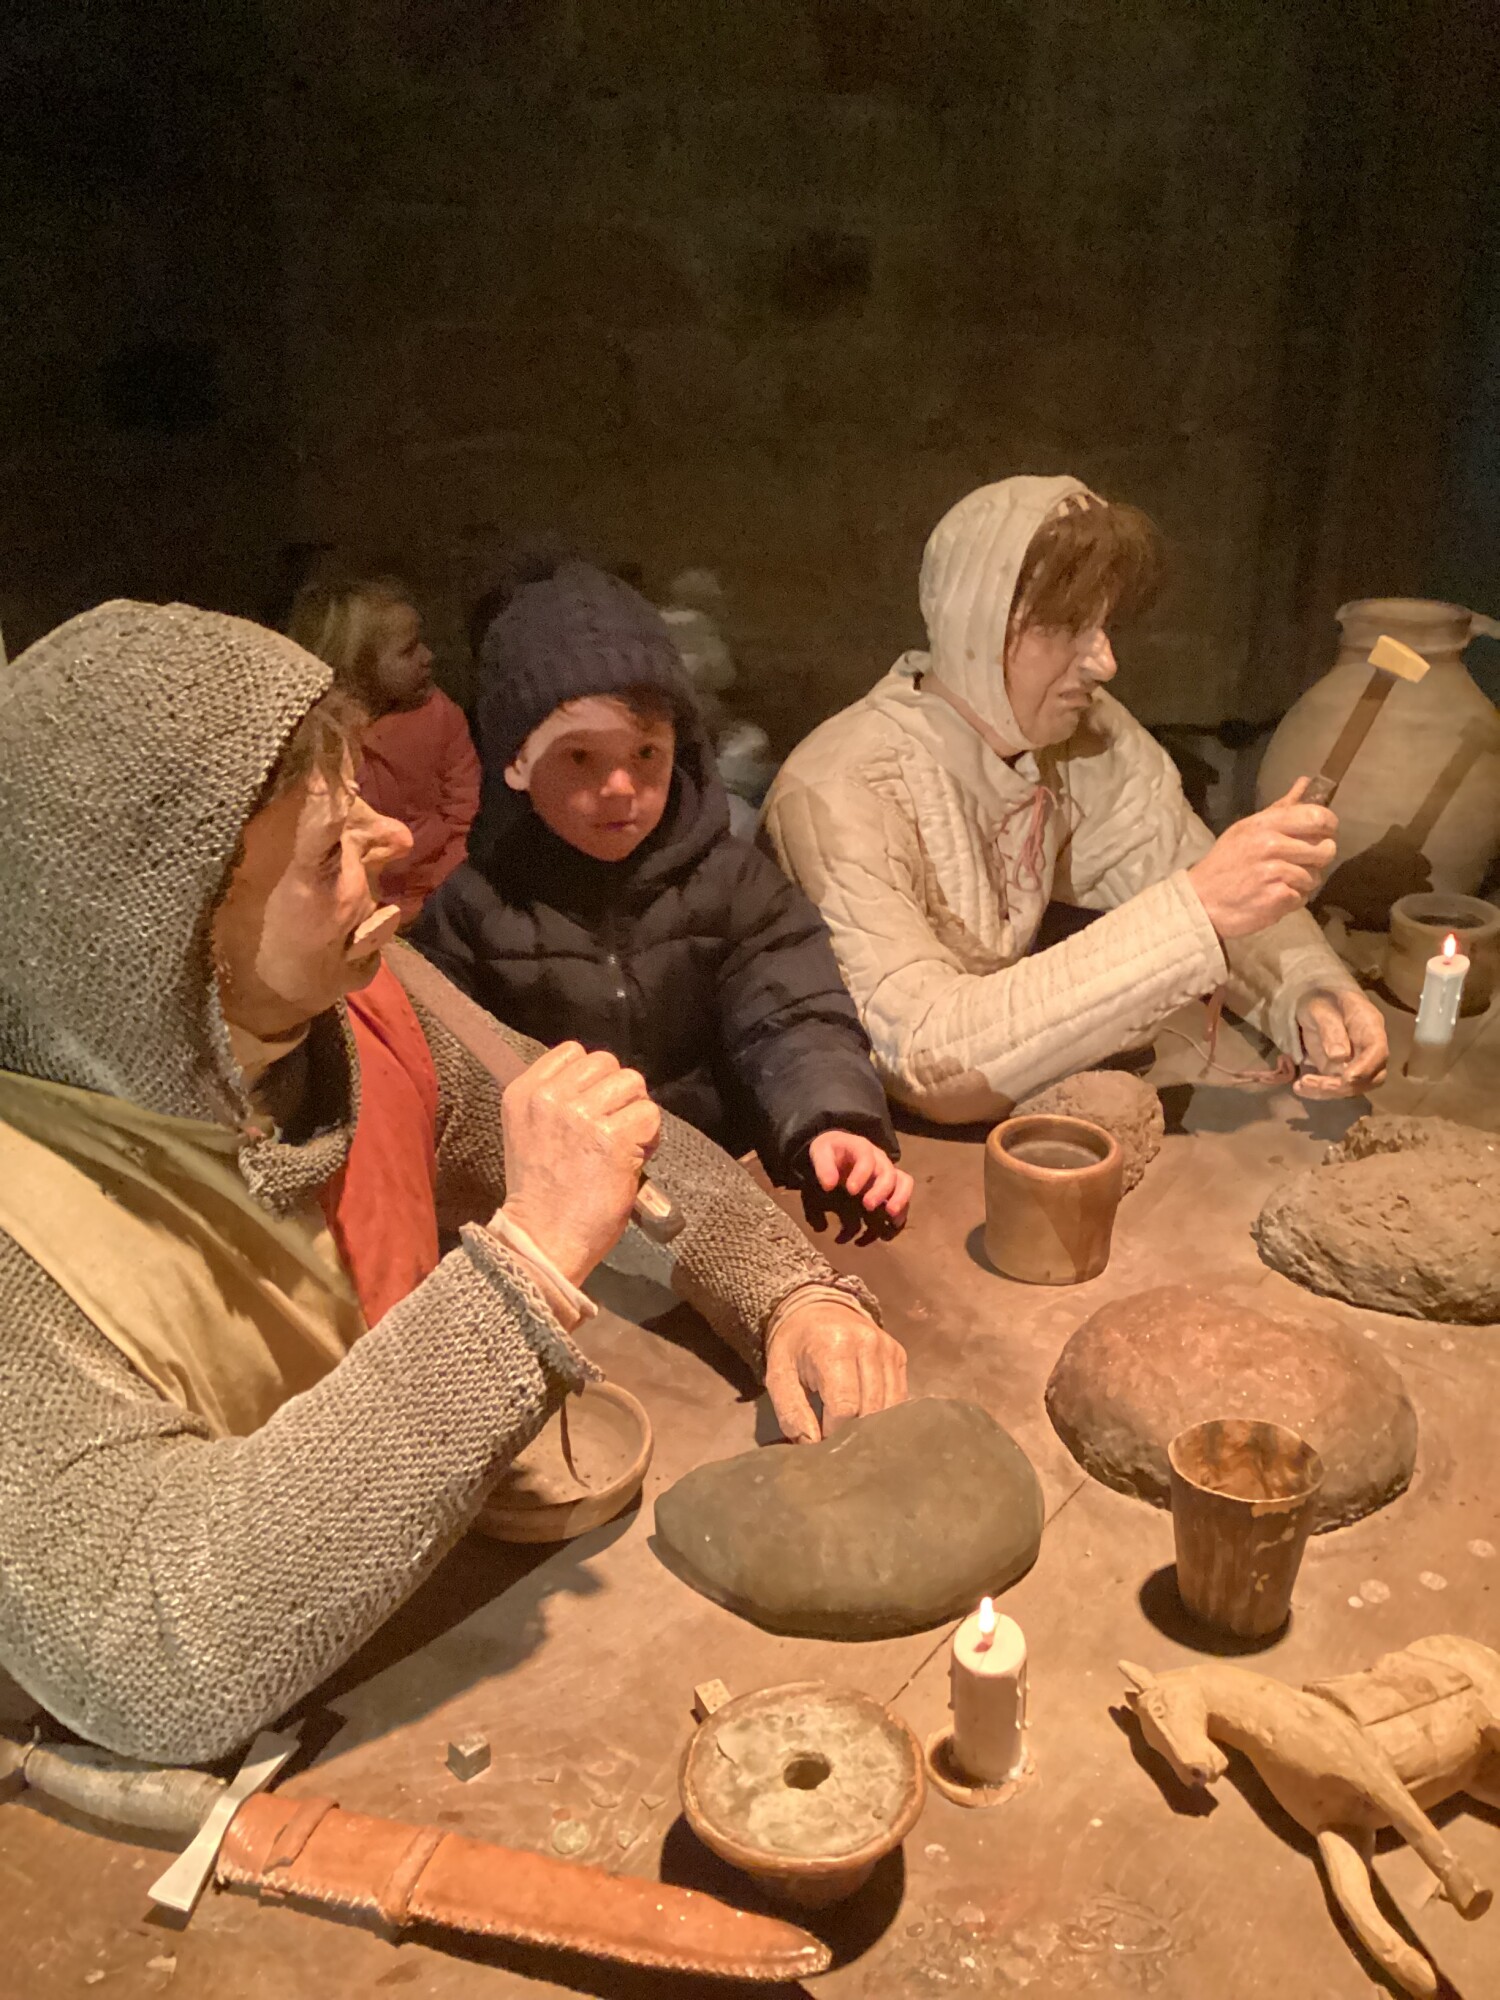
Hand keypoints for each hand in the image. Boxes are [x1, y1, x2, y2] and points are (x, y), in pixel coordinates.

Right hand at [498, 1042, 660, 1284]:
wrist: (543, 1240)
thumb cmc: (541, 1194)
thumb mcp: (529, 1132)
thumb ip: (554, 1100)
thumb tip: (600, 1081)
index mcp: (523, 1092)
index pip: (573, 1051)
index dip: (591, 1079)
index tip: (590, 1110)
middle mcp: (550, 1098)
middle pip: (607, 1063)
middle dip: (617, 1094)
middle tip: (612, 1130)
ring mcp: (581, 1116)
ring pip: (633, 1084)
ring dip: (636, 1113)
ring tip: (623, 1145)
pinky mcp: (612, 1138)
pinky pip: (650, 1115)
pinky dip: (650, 1138)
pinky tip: (633, 1159)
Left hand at [764, 1298, 907, 1443]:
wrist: (815, 1308)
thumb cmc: (794, 1346)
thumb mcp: (779, 1376)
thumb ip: (792, 1412)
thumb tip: (812, 1445)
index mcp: (834, 1347)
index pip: (844, 1407)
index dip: (833, 1432)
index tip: (821, 1441)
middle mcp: (868, 1344)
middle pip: (870, 1409)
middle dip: (853, 1432)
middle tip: (837, 1441)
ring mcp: (888, 1349)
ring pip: (890, 1407)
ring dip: (872, 1426)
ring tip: (852, 1431)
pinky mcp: (899, 1355)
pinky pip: (900, 1397)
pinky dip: (885, 1413)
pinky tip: (868, 1418)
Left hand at [807, 1131, 913, 1226]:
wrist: (838, 1150)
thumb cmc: (831, 1152)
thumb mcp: (820, 1152)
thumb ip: (823, 1167)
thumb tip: (829, 1185)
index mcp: (862, 1148)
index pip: (867, 1157)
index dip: (862, 1174)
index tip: (850, 1191)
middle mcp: (879, 1160)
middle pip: (889, 1173)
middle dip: (881, 1191)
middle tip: (868, 1206)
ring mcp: (887, 1174)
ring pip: (904, 1183)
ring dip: (900, 1201)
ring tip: (890, 1218)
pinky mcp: (889, 1188)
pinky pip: (902, 1198)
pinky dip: (899, 1214)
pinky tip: (888, 1230)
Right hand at [1187, 779, 1337, 939]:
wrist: (1201, 901)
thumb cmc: (1226, 863)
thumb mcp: (1247, 829)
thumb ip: (1280, 809)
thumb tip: (1306, 783)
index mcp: (1265, 825)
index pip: (1316, 817)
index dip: (1329, 825)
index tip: (1325, 833)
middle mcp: (1271, 845)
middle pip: (1324, 850)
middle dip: (1319, 858)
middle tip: (1303, 862)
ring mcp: (1275, 872)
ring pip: (1315, 876)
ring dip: (1303, 882)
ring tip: (1282, 882)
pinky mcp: (1277, 897)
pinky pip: (1303, 897)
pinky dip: (1293, 900)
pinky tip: (1275, 897)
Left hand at [1293, 987, 1388, 1098]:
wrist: (1315, 1002)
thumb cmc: (1321, 1000)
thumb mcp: (1320, 1008)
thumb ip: (1330, 1029)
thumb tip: (1339, 1057)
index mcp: (1370, 1026)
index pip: (1378, 1051)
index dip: (1365, 1068)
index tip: (1346, 1079)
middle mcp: (1370, 1048)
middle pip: (1372, 1077)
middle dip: (1344, 1086)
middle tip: (1311, 1082)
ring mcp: (1359, 1063)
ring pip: (1355, 1087)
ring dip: (1328, 1092)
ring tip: (1300, 1085)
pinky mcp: (1344, 1071)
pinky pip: (1338, 1087)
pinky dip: (1319, 1092)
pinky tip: (1299, 1087)